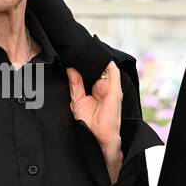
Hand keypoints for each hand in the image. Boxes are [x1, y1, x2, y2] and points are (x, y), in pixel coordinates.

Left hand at [67, 61, 122, 181]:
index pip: (90, 71)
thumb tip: (70, 67)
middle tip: (78, 47)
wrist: (97, 137)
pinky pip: (113, 72)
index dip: (83, 62)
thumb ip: (75, 83)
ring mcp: (110, 88)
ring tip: (87, 49)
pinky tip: (99, 56)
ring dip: (97, 58)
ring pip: (105, 67)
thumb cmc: (88, 123)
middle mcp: (104, 87)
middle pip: (97, 67)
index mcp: (95, 89)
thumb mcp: (77, 99)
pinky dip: (107, 63)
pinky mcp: (115, 90)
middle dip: (89, 58)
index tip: (74, 52)